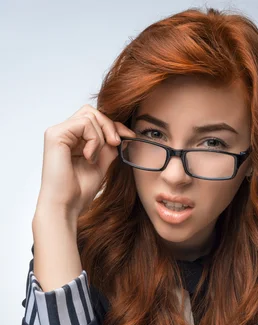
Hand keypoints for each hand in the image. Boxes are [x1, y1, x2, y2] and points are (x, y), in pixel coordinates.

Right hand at [36, 104, 135, 219]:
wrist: (67, 205)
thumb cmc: (79, 190)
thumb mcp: (101, 164)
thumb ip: (108, 147)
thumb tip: (121, 132)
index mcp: (72, 139)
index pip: (94, 119)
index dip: (113, 125)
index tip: (130, 136)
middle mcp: (63, 133)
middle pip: (91, 112)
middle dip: (109, 126)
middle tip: (116, 144)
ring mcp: (57, 132)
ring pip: (89, 116)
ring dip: (100, 137)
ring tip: (94, 158)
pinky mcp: (55, 135)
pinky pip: (84, 124)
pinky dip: (93, 140)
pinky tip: (88, 157)